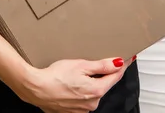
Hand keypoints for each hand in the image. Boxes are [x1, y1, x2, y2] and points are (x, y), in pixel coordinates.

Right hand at [17, 56, 133, 111]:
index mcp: (96, 91)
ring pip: (93, 91)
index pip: (115, 76)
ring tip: (81, 70)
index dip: (122, 65)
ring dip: (92, 81)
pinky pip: (83, 97)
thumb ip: (101, 65)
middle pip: (105, 84)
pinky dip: (82, 88)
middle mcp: (92, 104)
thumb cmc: (55, 76)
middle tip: (101, 59)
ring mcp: (82, 109)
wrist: (36, 88)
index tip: (128, 57)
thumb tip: (118, 63)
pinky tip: (72, 81)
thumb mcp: (81, 65)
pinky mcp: (72, 110)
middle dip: (105, 72)